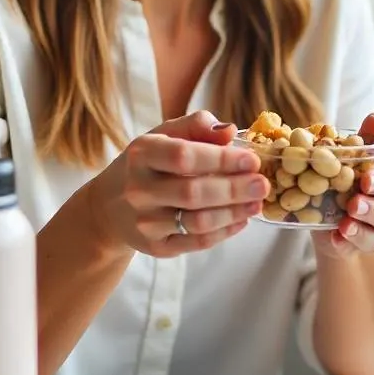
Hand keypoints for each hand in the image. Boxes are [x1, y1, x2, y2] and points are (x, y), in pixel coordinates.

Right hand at [84, 110, 268, 258]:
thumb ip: (196, 127)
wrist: (110, 206)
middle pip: (193, 192)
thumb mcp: (164, 136)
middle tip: (262, 185)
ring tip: (256, 203)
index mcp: (141, 154)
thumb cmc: (147, 164)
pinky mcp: (154, 247)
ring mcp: (144, 222)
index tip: (251, 160)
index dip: (221, 159)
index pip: (184, 157)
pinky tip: (240, 220)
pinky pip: (195, 243)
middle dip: (234, 189)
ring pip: (197, 222)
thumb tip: (230, 131)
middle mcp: (138, 189)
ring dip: (233, 213)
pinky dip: (224, 232)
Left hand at [312, 112, 373, 259]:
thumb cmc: (348, 172)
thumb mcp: (354, 154)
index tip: (367, 180)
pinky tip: (335, 239)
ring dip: (363, 230)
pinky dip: (347, 244)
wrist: (328, 207)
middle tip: (354, 204)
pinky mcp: (360, 246)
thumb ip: (368, 138)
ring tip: (344, 224)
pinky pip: (359, 249)